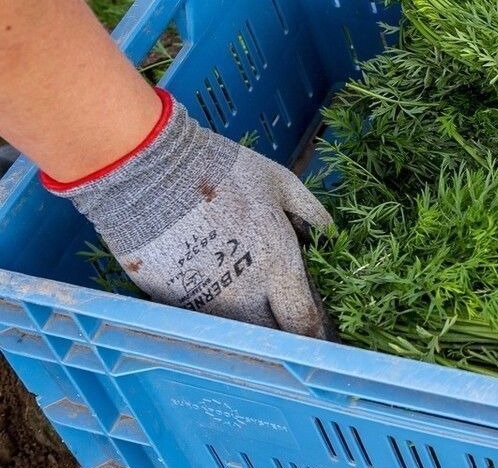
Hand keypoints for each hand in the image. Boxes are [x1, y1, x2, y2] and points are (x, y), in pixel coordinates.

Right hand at [43, 89, 335, 338]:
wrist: (153, 174)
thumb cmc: (225, 173)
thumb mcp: (282, 183)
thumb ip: (312, 213)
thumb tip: (333, 235)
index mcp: (278, 266)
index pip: (303, 321)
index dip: (315, 333)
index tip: (319, 335)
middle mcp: (246, 294)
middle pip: (271, 336)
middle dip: (282, 335)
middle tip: (285, 323)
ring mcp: (206, 302)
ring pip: (235, 331)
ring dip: (247, 327)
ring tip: (252, 310)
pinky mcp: (172, 302)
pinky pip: (202, 318)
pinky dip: (213, 313)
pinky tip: (216, 295)